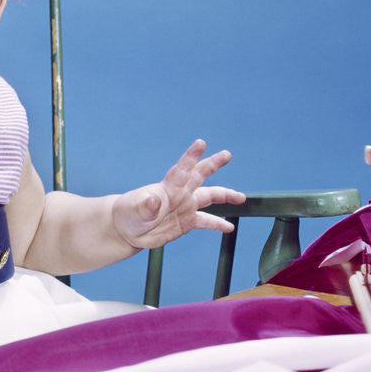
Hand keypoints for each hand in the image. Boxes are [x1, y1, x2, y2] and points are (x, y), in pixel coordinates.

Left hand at [112, 139, 245, 248]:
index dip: (191, 156)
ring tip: (242, 198)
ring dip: (225, 196)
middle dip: (213, 164)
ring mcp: (185, 206)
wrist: (128, 229)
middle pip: (200, 175)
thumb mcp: (135, 211)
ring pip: (209, 197)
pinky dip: (218, 224)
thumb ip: (146, 206)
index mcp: (167, 188)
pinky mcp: (187, 221)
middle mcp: (180, 193)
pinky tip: (229, 228)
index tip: (201, 143)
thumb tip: (154, 200)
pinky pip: (206, 221)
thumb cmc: (128, 215)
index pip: (181, 169)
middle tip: (227, 154)